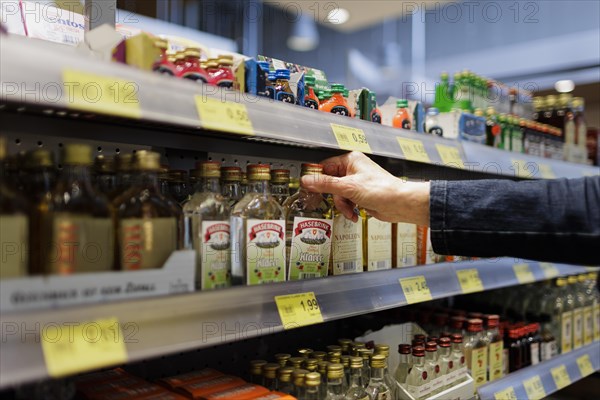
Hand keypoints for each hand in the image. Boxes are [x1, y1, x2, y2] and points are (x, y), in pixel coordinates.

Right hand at [300, 152, 429, 225]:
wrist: (399, 204)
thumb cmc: (381, 189)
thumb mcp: (347, 187)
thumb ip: (325, 184)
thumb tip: (307, 180)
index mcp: (350, 160)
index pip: (325, 167)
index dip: (317, 178)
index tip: (309, 188)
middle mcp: (353, 169)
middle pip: (331, 183)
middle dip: (334, 196)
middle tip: (334, 201)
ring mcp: (357, 183)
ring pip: (338, 194)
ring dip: (342, 205)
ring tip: (349, 209)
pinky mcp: (360, 195)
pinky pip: (346, 201)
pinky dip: (348, 209)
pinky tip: (354, 213)